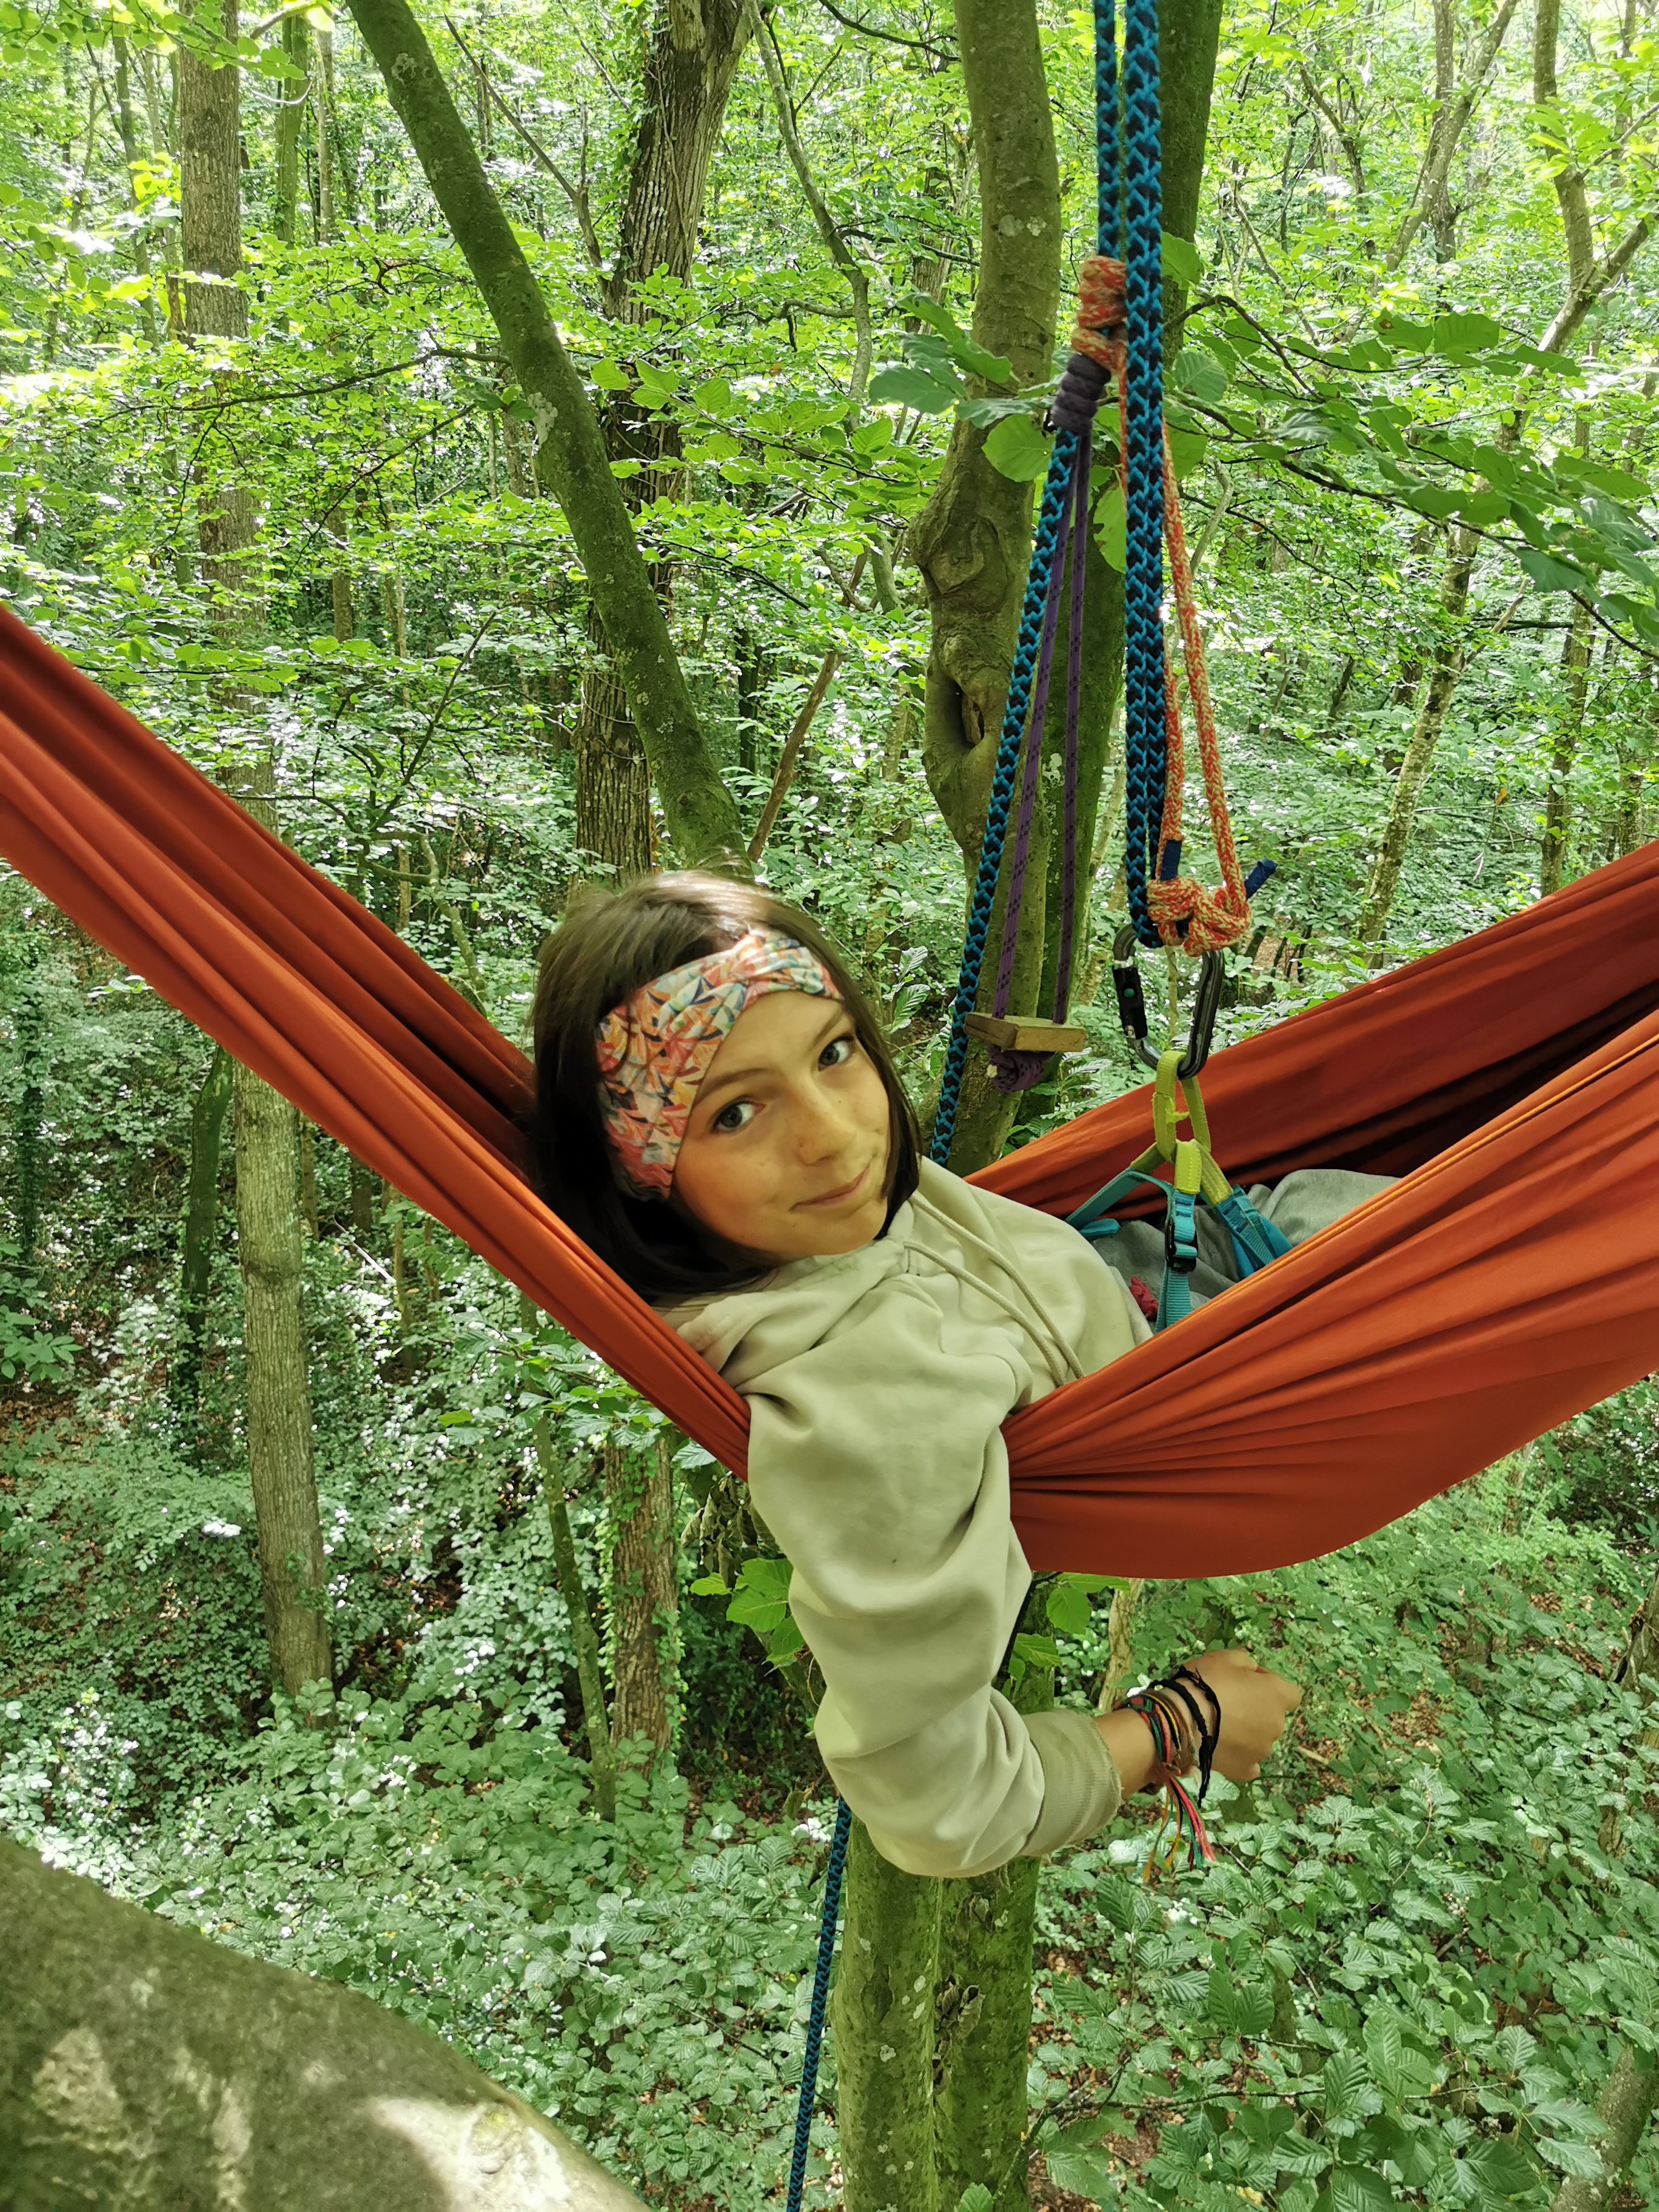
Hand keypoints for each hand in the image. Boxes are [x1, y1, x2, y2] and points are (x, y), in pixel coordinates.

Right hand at [1179, 1647, 1300, 1780]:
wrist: (1183, 1718)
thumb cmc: (1208, 1682)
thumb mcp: (1227, 1657)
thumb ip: (1247, 1663)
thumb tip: (1252, 1673)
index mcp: (1277, 1695)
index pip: (1290, 1693)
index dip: (1269, 1685)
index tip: (1247, 1681)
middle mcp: (1277, 1725)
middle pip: (1272, 1716)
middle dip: (1256, 1709)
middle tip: (1228, 1703)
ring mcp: (1262, 1750)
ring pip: (1260, 1739)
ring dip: (1248, 1732)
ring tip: (1220, 1727)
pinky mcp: (1245, 1769)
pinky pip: (1250, 1763)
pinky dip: (1242, 1757)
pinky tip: (1226, 1749)